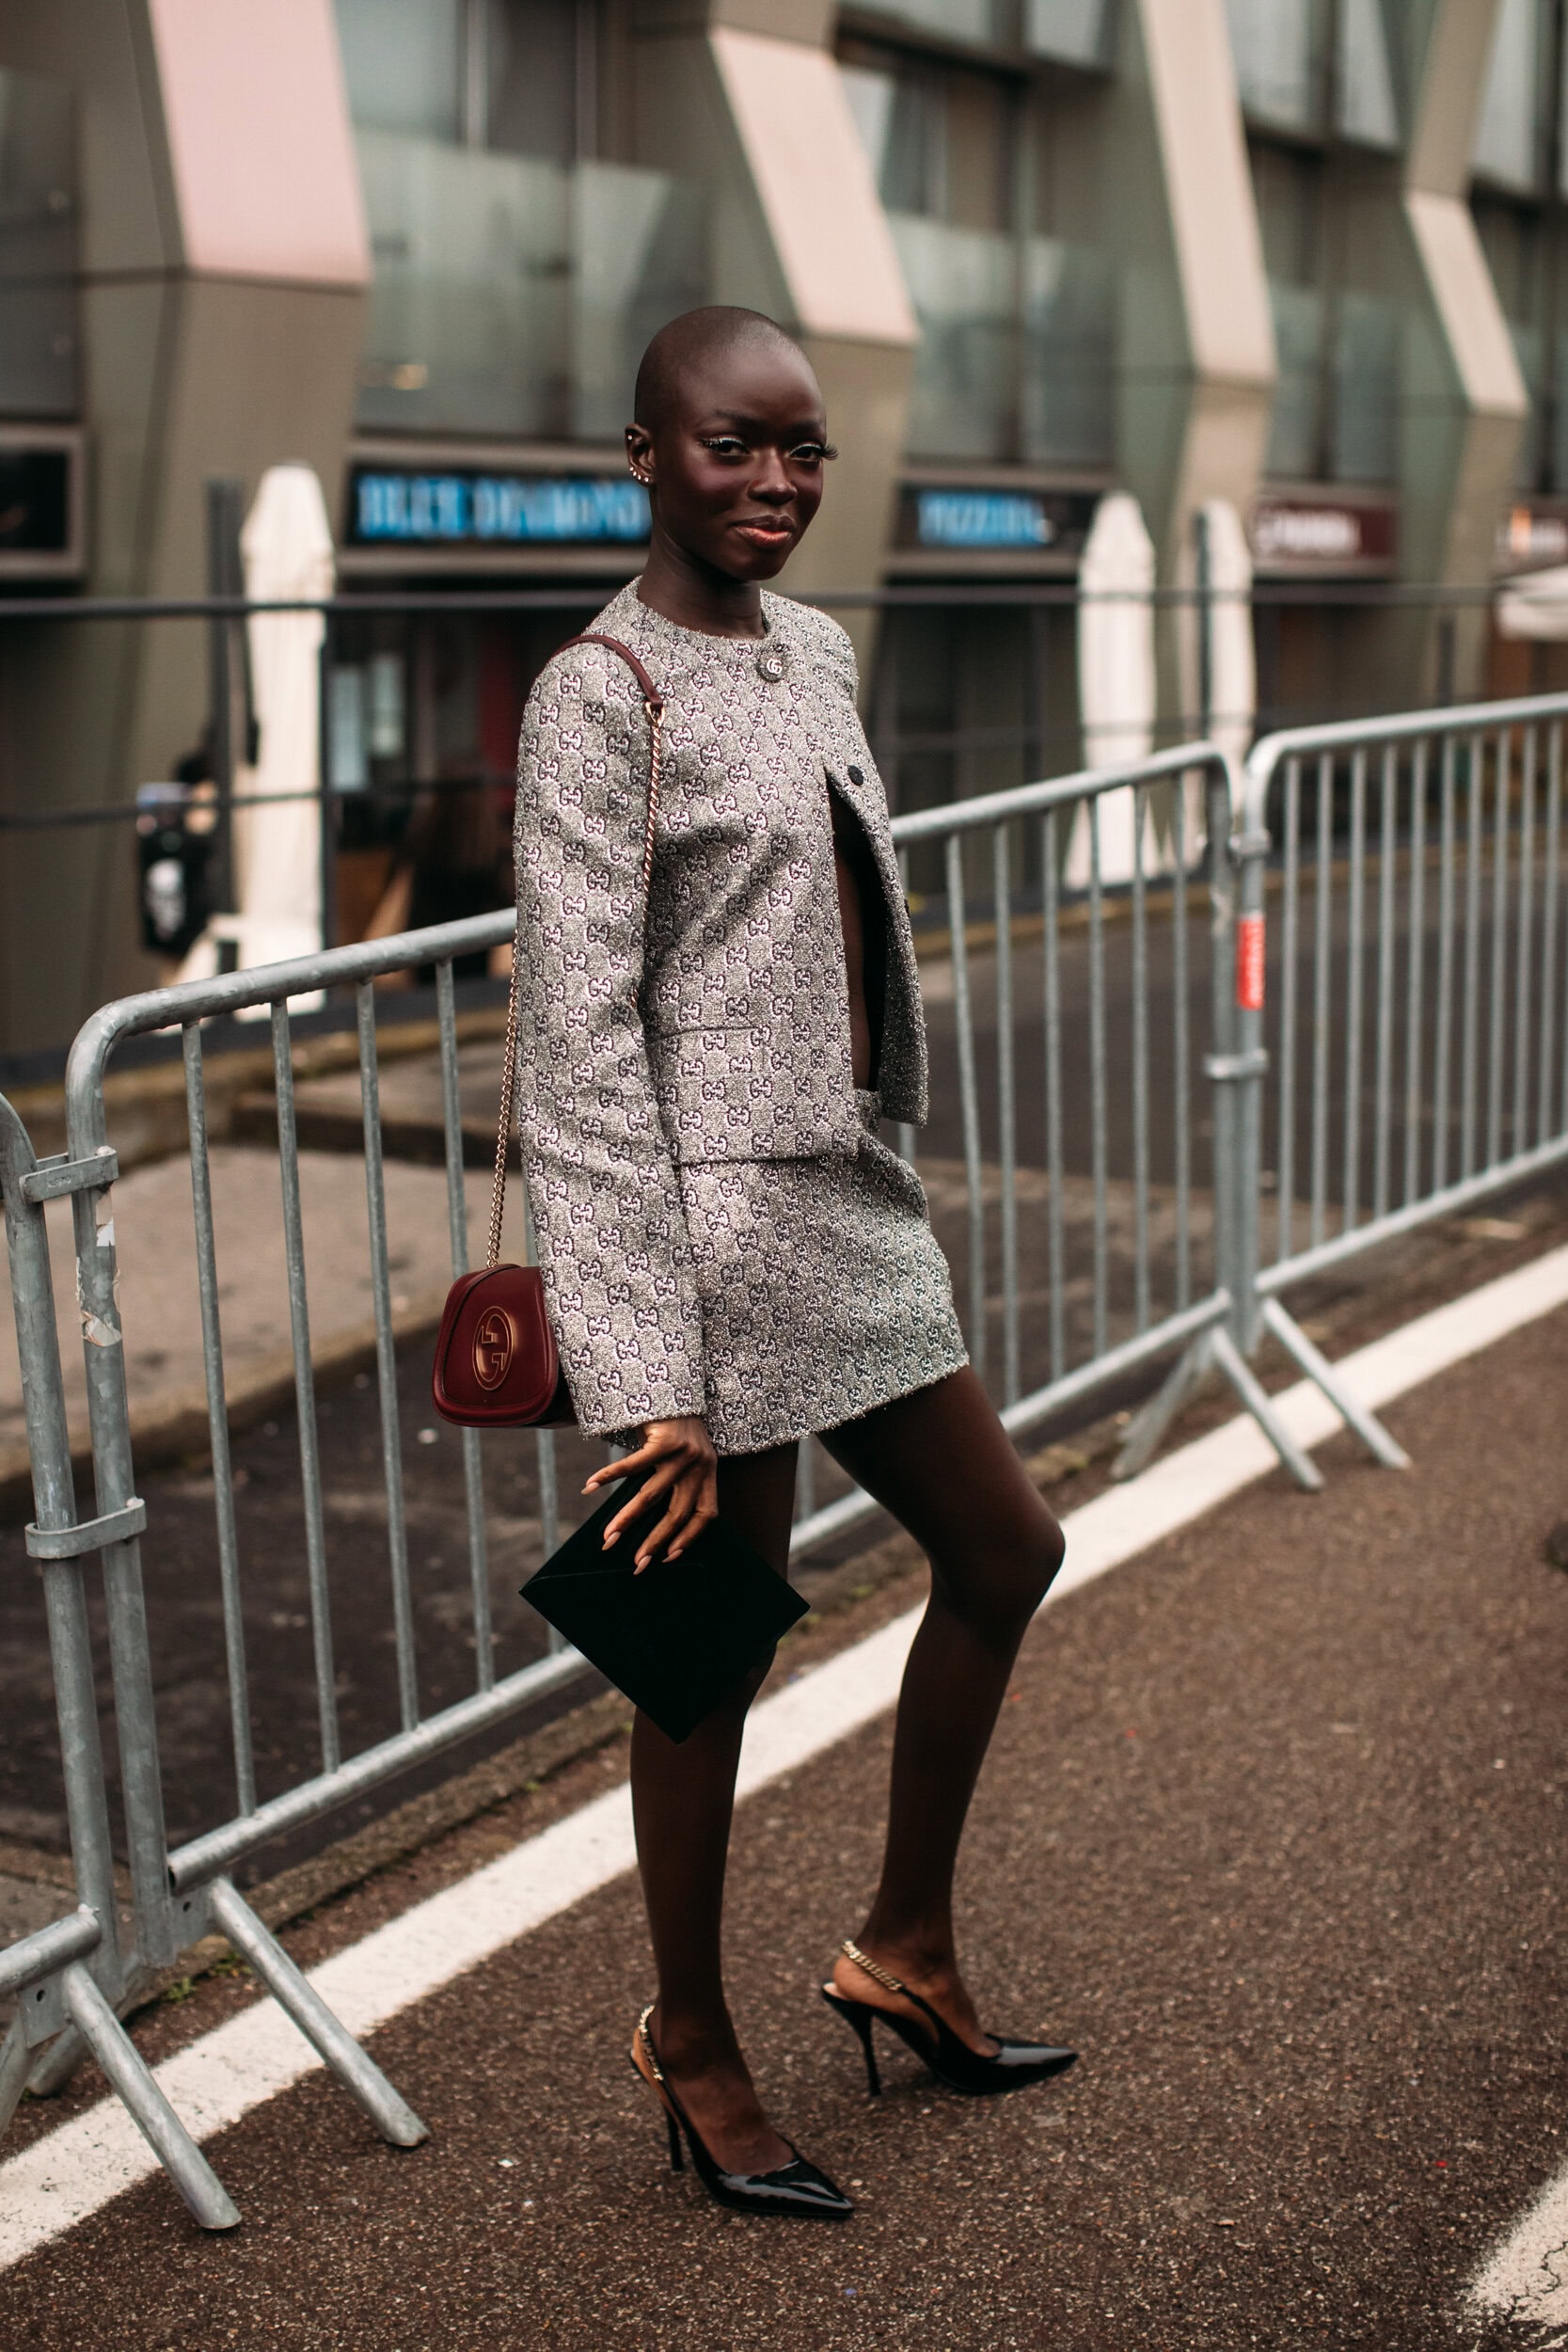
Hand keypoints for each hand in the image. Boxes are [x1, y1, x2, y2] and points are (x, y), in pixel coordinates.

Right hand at [584, 1416, 717, 1571]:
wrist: (671, 1381)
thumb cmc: (672, 1424)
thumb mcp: (682, 1454)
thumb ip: (674, 1479)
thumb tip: (643, 1516)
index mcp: (708, 1472)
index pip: (707, 1514)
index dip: (690, 1538)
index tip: (669, 1557)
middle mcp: (700, 1465)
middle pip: (677, 1512)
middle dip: (655, 1541)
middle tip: (636, 1563)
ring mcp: (683, 1453)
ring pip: (652, 1496)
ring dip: (628, 1519)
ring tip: (609, 1536)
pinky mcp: (664, 1440)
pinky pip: (633, 1466)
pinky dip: (609, 1477)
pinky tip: (591, 1487)